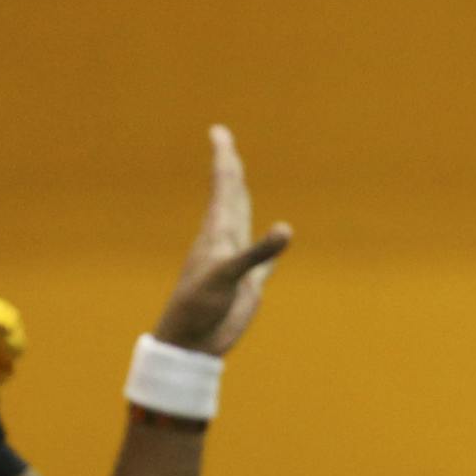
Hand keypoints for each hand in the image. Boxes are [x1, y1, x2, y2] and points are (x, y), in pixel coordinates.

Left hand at [150, 125, 291, 355]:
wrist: (190, 343)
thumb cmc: (198, 308)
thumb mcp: (226, 277)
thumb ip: (256, 253)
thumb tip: (286, 229)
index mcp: (217, 232)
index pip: (222, 186)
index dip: (223, 158)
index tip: (218, 132)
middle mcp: (225, 240)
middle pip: (229, 194)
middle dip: (228, 167)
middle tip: (223, 141)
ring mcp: (235, 261)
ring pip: (241, 219)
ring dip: (241, 197)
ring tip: (239, 178)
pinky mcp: (247, 285)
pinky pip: (263, 259)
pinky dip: (270, 246)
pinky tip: (278, 238)